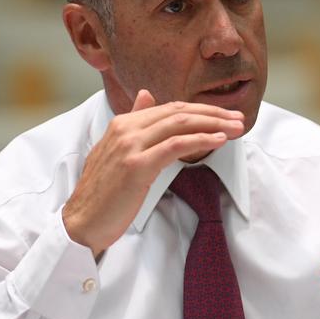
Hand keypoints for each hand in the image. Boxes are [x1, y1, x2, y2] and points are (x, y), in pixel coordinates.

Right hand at [62, 89, 244, 256]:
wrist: (81, 222)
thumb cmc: (102, 193)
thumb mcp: (116, 150)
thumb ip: (134, 123)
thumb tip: (146, 96)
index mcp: (122, 123)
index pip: (169, 108)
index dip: (200, 110)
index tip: (223, 116)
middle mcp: (125, 129)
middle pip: (178, 112)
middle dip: (213, 114)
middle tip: (239, 119)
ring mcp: (129, 146)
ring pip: (179, 124)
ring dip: (213, 124)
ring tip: (236, 128)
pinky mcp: (136, 166)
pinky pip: (175, 146)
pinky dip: (200, 140)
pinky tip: (219, 140)